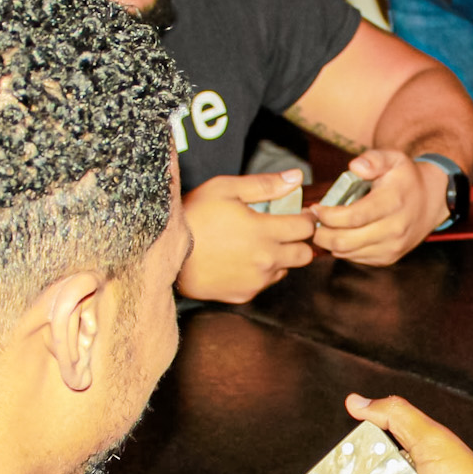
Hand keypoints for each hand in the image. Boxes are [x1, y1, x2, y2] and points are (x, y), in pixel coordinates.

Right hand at [176, 170, 315, 302]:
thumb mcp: (226, 189)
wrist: (165, 255)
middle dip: (300, 241)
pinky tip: (241, 261)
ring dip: (280, 258)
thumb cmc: (193, 217)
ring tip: (257, 245)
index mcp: (264, 231)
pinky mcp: (244, 295)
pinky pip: (263, 284)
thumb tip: (296, 177)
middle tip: (284, 231)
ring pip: (285, 270)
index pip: (306, 228)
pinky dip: (260, 273)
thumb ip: (265, 185)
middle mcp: (265, 260)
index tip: (300, 214)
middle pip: (305, 254)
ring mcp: (256, 281)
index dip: (307, 218)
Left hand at [311, 150, 449, 266]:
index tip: (316, 208)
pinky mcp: (388, 258)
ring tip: (324, 226)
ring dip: (329, 241)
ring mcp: (392, 247)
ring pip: (347, 253)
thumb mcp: (393, 158)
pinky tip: (341, 233)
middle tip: (313, 219)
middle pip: (345, 241)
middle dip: (321, 232)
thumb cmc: (405, 179)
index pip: (353, 217)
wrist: (430, 201)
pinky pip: (355, 258)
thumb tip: (356, 166)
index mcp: (393, 202)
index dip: (328, 215)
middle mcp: (394, 229)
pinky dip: (342, 248)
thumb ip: (373, 159)